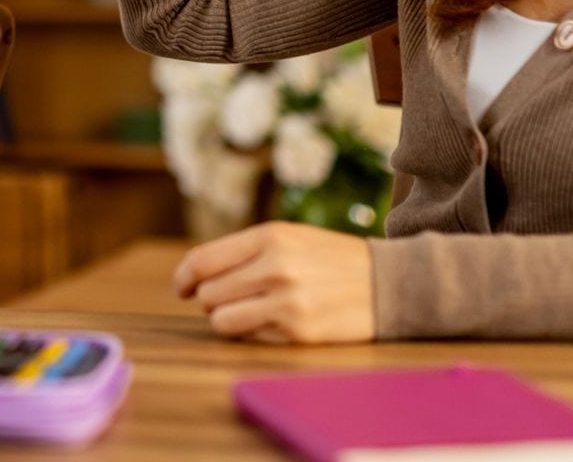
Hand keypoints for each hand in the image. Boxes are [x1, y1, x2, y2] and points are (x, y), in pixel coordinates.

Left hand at [173, 222, 374, 343]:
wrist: (390, 283)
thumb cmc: (331, 260)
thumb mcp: (290, 238)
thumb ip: (244, 252)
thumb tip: (193, 276)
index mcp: (269, 236)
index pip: (202, 261)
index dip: (183, 278)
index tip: (182, 288)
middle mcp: (275, 266)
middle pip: (207, 293)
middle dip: (211, 300)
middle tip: (234, 299)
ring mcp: (287, 300)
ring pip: (221, 319)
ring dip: (228, 319)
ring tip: (251, 312)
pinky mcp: (298, 330)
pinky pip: (249, 336)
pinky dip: (254, 333)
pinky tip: (277, 322)